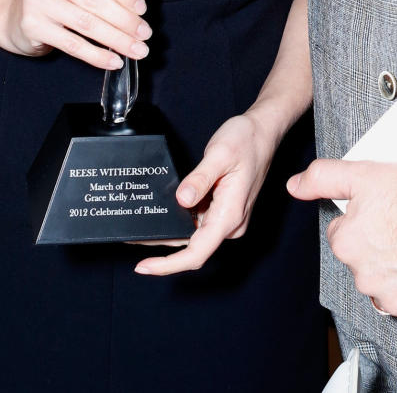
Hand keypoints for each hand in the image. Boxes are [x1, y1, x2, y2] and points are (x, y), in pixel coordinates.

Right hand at [5, 0, 150, 69]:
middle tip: (144, 34)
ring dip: (116, 39)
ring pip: (86, 24)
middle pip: (95, 0)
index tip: (142, 9)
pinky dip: (97, 55)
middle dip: (125, 20)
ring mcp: (37, 0)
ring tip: (136, 50)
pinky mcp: (33, 26)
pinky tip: (114, 61)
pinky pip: (73, 44)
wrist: (14, 13)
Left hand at [134, 110, 277, 274]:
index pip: (196, 253)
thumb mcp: (220, 154)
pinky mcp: (224, 211)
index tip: (144, 266)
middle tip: (132, 240)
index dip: (168, 265)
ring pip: (194, 237)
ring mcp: (228, 218)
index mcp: (230, 215)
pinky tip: (165, 214)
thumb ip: (200, 179)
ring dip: (170, 235)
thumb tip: (181, 201)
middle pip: (192, 248)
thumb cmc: (247, 140)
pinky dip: (180, 223)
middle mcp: (230, 223)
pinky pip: (199, 224)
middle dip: (162, 249)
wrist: (264, 131)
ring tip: (142, 229)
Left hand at [287, 159, 396, 331]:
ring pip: (391, 291)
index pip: (345, 238)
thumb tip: (293, 186)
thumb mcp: (366, 173)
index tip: (388, 215)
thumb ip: (323, 178)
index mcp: (347, 245)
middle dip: (383, 251)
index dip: (367, 223)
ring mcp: (396, 302)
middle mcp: (366, 279)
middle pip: (367, 267)